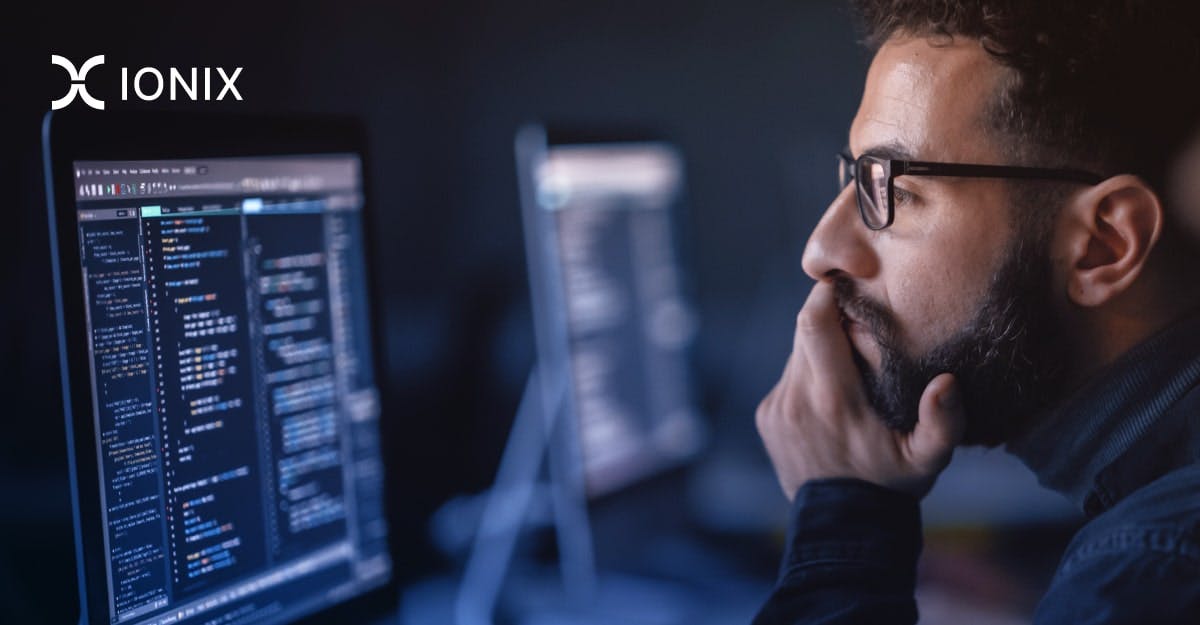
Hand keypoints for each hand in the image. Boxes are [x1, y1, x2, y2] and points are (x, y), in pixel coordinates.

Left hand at [755, 281, 964, 499]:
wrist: (843, 524)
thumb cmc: (891, 485)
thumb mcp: (928, 460)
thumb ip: (944, 423)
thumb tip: (946, 382)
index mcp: (833, 398)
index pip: (814, 323)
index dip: (825, 293)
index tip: (847, 281)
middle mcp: (797, 397)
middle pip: (804, 331)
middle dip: (828, 318)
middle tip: (859, 319)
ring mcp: (777, 407)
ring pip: (796, 354)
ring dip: (820, 350)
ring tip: (851, 364)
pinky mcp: (767, 416)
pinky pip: (788, 379)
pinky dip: (808, 376)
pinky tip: (832, 396)